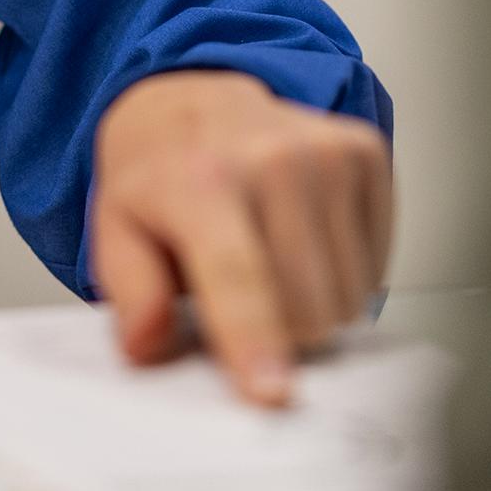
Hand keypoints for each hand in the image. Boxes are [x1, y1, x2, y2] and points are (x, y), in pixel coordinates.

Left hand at [91, 70, 393, 407]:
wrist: (194, 98)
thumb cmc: (160, 173)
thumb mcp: (116, 229)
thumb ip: (132, 292)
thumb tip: (150, 343)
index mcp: (201, 181)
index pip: (238, 275)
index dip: (255, 340)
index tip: (273, 392)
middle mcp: (271, 158)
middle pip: (306, 306)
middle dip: (280, 331)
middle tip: (245, 297)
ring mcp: (325, 151)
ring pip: (347, 295)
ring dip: (314, 303)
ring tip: (273, 260)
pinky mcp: (364, 152)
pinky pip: (375, 263)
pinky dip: (344, 271)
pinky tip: (305, 239)